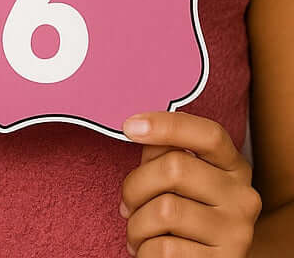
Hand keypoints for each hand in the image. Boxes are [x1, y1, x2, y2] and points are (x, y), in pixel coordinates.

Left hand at [120, 111, 260, 256]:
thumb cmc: (184, 215)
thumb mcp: (182, 181)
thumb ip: (165, 154)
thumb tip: (138, 127)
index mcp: (234, 167)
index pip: (209, 135)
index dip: (167, 125)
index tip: (129, 126)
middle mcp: (243, 197)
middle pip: (175, 168)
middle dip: (135, 186)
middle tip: (127, 204)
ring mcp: (237, 232)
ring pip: (166, 210)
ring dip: (137, 224)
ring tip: (137, 231)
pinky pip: (165, 249)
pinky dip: (145, 249)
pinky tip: (150, 250)